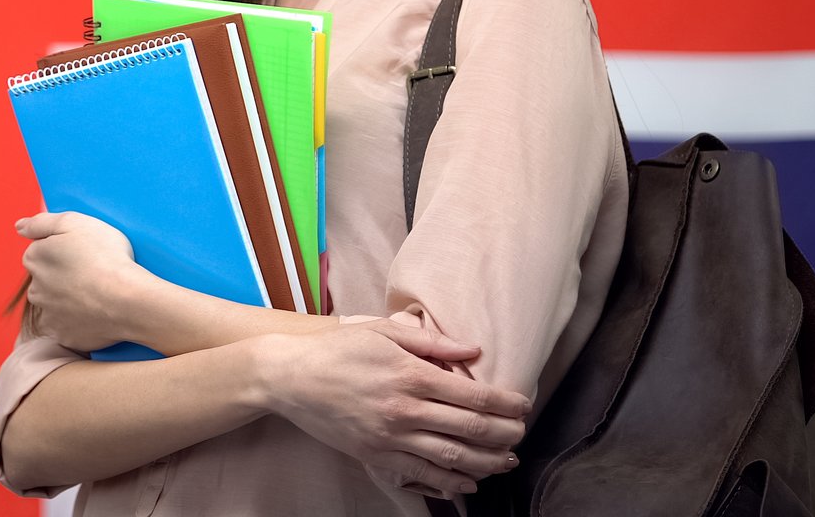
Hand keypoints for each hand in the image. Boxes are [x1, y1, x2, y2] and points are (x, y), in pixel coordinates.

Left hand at [16, 211, 147, 351]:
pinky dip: (81, 322)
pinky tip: (99, 313)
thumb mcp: (73, 222)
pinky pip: (70, 327)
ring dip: (70, 300)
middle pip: (46, 279)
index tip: (83, 252)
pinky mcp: (66, 336)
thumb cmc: (105, 256)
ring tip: (99, 293)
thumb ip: (41, 222)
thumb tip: (19, 226)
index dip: (63, 250)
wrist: (128, 300)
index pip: (40, 252)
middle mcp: (35, 289)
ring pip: (56, 305)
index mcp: (35, 259)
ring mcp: (50, 315)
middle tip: (92, 272)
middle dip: (63, 276)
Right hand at [254, 319, 529, 499]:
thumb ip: (431, 342)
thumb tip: (473, 350)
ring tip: (507, 461)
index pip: (475, 396)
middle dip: (506, 434)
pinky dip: (451, 481)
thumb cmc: (337, 350)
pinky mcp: (376, 455)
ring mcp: (391, 436)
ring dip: (487, 462)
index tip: (524, 405)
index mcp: (411, 374)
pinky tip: (469, 481)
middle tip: (522, 434)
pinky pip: (422, 474)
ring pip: (454, 456)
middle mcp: (405, 409)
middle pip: (472, 429)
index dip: (507, 404)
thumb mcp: (382, 332)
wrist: (290, 378)